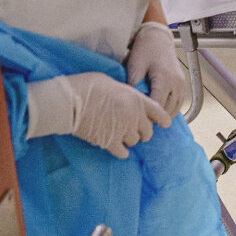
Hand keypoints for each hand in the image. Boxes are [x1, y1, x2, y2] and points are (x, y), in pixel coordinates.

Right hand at [30, 71, 169, 159]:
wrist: (70, 100)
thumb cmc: (87, 86)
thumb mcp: (113, 83)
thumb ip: (126, 93)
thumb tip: (128, 98)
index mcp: (136, 99)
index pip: (158, 112)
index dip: (162, 119)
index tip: (165, 124)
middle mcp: (133, 115)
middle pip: (147, 131)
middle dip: (142, 132)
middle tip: (135, 131)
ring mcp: (122, 130)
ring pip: (135, 141)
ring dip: (130, 140)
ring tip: (122, 136)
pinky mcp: (109, 142)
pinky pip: (122, 152)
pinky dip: (121, 151)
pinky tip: (118, 148)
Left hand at [125, 21, 188, 115]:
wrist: (157, 37)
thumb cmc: (144, 49)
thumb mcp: (134, 66)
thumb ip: (134, 85)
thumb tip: (131, 103)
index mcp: (165, 79)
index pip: (158, 106)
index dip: (147, 117)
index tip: (136, 122)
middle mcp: (177, 83)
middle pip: (168, 111)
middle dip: (155, 118)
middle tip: (140, 124)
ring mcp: (181, 83)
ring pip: (175, 109)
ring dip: (163, 115)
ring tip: (149, 120)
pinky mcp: (182, 83)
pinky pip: (178, 103)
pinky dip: (170, 109)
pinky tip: (158, 111)